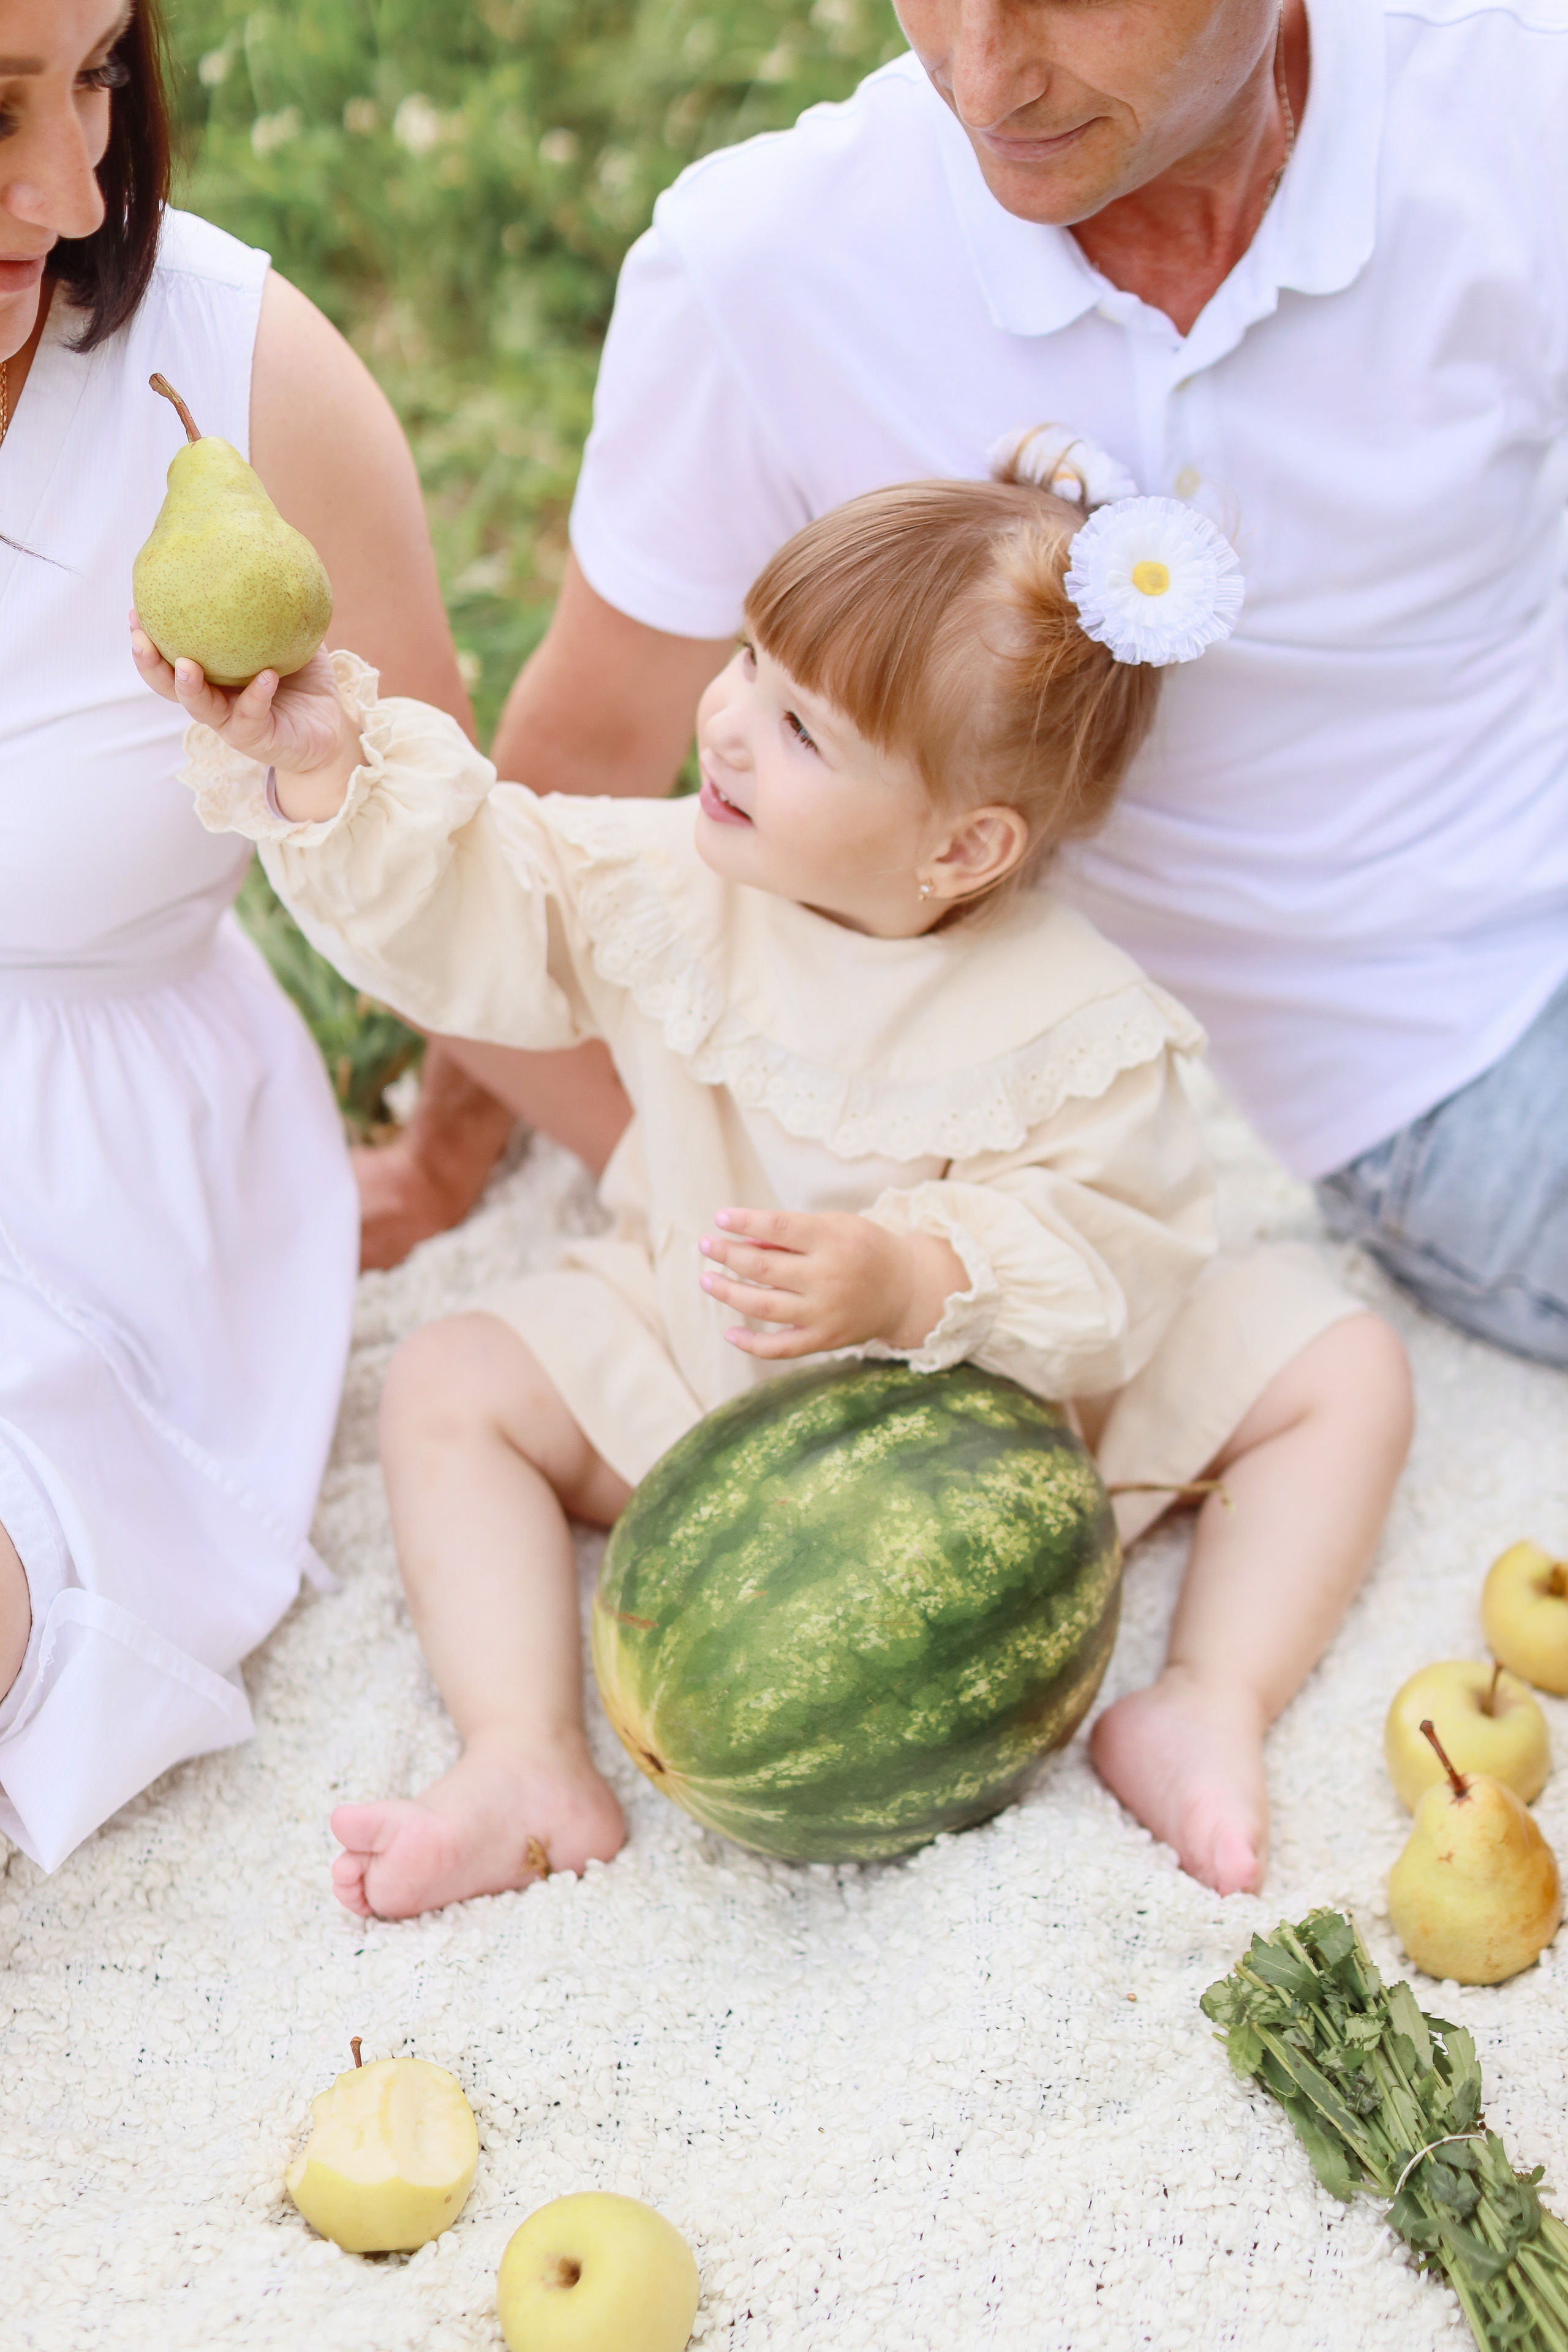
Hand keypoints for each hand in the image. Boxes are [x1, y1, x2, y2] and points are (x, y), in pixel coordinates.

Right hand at [129, 615, 358, 820]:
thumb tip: (265, 553)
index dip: (149, 640)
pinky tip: (266, 674)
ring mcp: (233, 723)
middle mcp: (215, 700)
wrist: (331, 728)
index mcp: (213, 677)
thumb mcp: (290, 637)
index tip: (134, 610)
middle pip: (170, 686)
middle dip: (150, 664)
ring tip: (185, 664)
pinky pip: (253, 717)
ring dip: (188, 687)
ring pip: (200, 708)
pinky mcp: (258, 740)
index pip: (170, 657)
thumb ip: (274, 606)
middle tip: (138, 637)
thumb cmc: (306, 680)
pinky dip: (257, 695)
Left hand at [698, 1207, 965, 1358]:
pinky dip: (752, 1344)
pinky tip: (730, 1332)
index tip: (719, 1218)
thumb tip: (745, 1240)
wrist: (906, 1290)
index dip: (744, 1222)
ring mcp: (825, 1312)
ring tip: (706, 1279)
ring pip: (763, 1306)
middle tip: (705, 1244)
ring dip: (728, 1292)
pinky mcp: (825, 1339)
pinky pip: (781, 1347)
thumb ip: (793, 1233)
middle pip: (763, 1267)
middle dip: (727, 1254)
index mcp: (832, 1239)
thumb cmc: (863, 1249)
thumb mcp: (836, 1226)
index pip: (777, 1227)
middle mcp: (827, 1276)